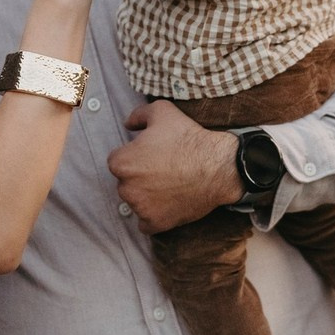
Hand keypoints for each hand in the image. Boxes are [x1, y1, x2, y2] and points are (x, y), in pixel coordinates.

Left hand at [108, 101, 241, 233]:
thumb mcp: (162, 111)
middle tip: (162, 169)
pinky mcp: (156, 223)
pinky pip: (145, 223)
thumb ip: (138, 115)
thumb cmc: (189, 138)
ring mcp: (141, 208)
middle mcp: (126, 188)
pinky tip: (166, 204)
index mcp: (122, 163)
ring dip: (146, 196)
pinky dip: (153, 216)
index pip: (117, 161)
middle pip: (125, 182)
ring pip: (135, 202)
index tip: (150, 155)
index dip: (134, 156)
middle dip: (139, 176)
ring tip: (169, 184)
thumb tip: (127, 124)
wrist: (217, 166)